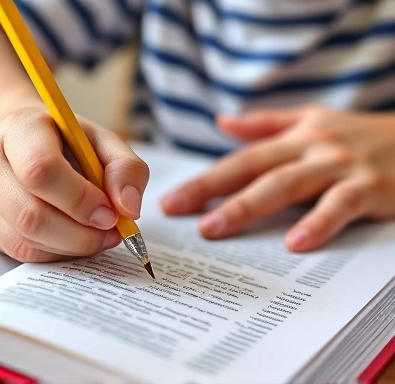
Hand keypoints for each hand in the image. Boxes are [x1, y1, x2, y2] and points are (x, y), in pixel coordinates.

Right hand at [0, 107, 148, 261]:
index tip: (111, 214)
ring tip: (97, 235)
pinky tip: (73, 238)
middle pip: (31, 215)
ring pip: (25, 240)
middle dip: (80, 234)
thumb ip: (126, 169)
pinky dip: (55, 253)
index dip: (80, 200)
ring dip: (71, 247)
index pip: (42, 171)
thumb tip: (128, 208)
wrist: (24, 145)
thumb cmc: (67, 144)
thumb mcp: (104, 142)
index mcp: (20, 128)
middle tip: (111, 231)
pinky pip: (19, 253)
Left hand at [161, 106, 394, 251]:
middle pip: (253, 170)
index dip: (205, 179)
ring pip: (286, 186)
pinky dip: (318, 224)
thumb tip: (222, 123)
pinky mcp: (370, 187)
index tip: (173, 201)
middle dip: (212, 191)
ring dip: (247, 206)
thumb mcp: (312, 120)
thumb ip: (266, 124)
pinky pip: (339, 205)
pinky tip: (295, 244)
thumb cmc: (358, 135)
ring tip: (214, 228)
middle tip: (178, 212)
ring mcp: (340, 166)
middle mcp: (311, 149)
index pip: (241, 159)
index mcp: (294, 137)